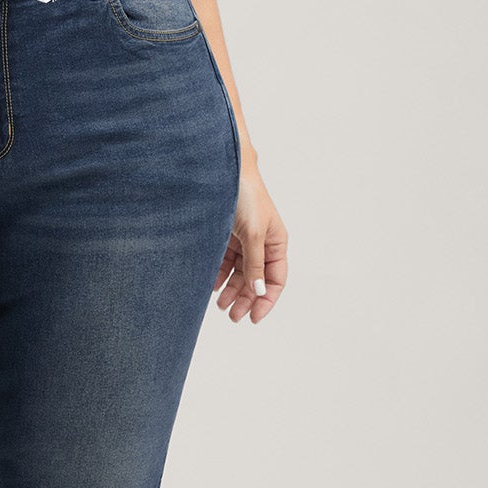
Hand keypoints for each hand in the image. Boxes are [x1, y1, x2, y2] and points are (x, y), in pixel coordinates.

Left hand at [214, 157, 286, 323]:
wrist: (223, 170)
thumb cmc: (245, 196)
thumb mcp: (252, 233)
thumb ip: (254, 263)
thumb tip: (258, 290)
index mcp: (276, 242)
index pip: (276, 279)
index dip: (267, 300)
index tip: (253, 318)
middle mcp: (262, 243)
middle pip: (256, 279)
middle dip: (245, 299)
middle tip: (232, 316)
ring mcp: (244, 240)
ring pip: (239, 273)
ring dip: (231, 290)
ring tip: (219, 305)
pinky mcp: (226, 235)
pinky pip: (225, 262)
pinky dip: (219, 275)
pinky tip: (211, 286)